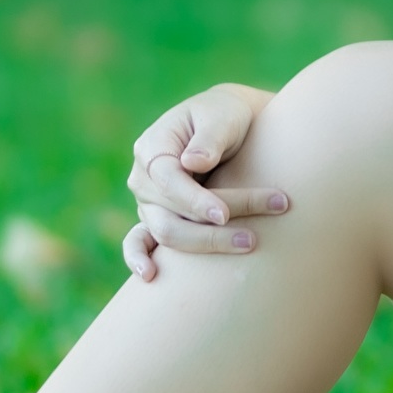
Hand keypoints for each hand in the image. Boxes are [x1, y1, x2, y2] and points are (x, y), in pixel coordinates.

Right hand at [121, 83, 286, 281]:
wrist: (231, 126)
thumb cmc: (227, 116)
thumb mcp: (222, 115)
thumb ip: (210, 137)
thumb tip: (192, 163)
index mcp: (152, 147)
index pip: (167, 179)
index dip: (194, 199)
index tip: (224, 214)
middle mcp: (143, 178)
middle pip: (171, 212)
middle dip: (213, 226)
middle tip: (253, 237)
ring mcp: (148, 203)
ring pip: (167, 233)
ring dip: (205, 243)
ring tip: (248, 245)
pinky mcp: (158, 220)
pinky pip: (139, 242)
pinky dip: (139, 259)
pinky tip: (150, 277)